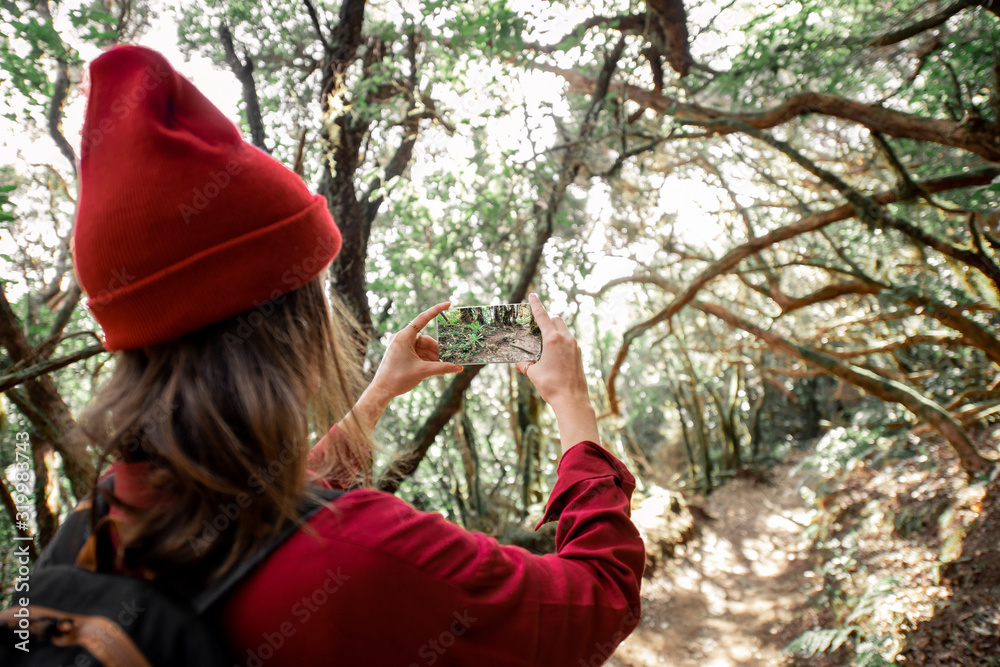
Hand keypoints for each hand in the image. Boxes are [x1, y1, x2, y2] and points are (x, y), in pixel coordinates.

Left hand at [368, 302, 463, 404]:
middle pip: (425, 339)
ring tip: (444, 364)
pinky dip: (426, 358)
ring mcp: (400, 345)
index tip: (448, 304)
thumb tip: (459, 368)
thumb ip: (442, 368)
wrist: (382, 390)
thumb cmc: (398, 378)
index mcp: (404, 337)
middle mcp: (401, 338)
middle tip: (450, 356)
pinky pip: (417, 352)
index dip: (436, 310)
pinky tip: (436, 366)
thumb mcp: (423, 371)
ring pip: (422, 347)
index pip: (423, 318)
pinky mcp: (400, 353)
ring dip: (433, 355)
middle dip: (437, 349)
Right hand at [514, 294, 598, 452]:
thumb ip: (524, 365)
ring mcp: (575, 347)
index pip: (543, 316)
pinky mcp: (579, 355)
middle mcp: (566, 339)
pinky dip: (560, 341)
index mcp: (553, 339)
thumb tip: (519, 364)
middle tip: (536, 327)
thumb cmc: (552, 386)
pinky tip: (553, 354)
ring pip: (564, 330)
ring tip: (544, 343)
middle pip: (556, 320)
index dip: (536, 305)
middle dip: (547, 320)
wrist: (572, 400)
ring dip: (554, 331)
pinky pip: (569, 341)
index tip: (532, 295)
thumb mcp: (533, 374)